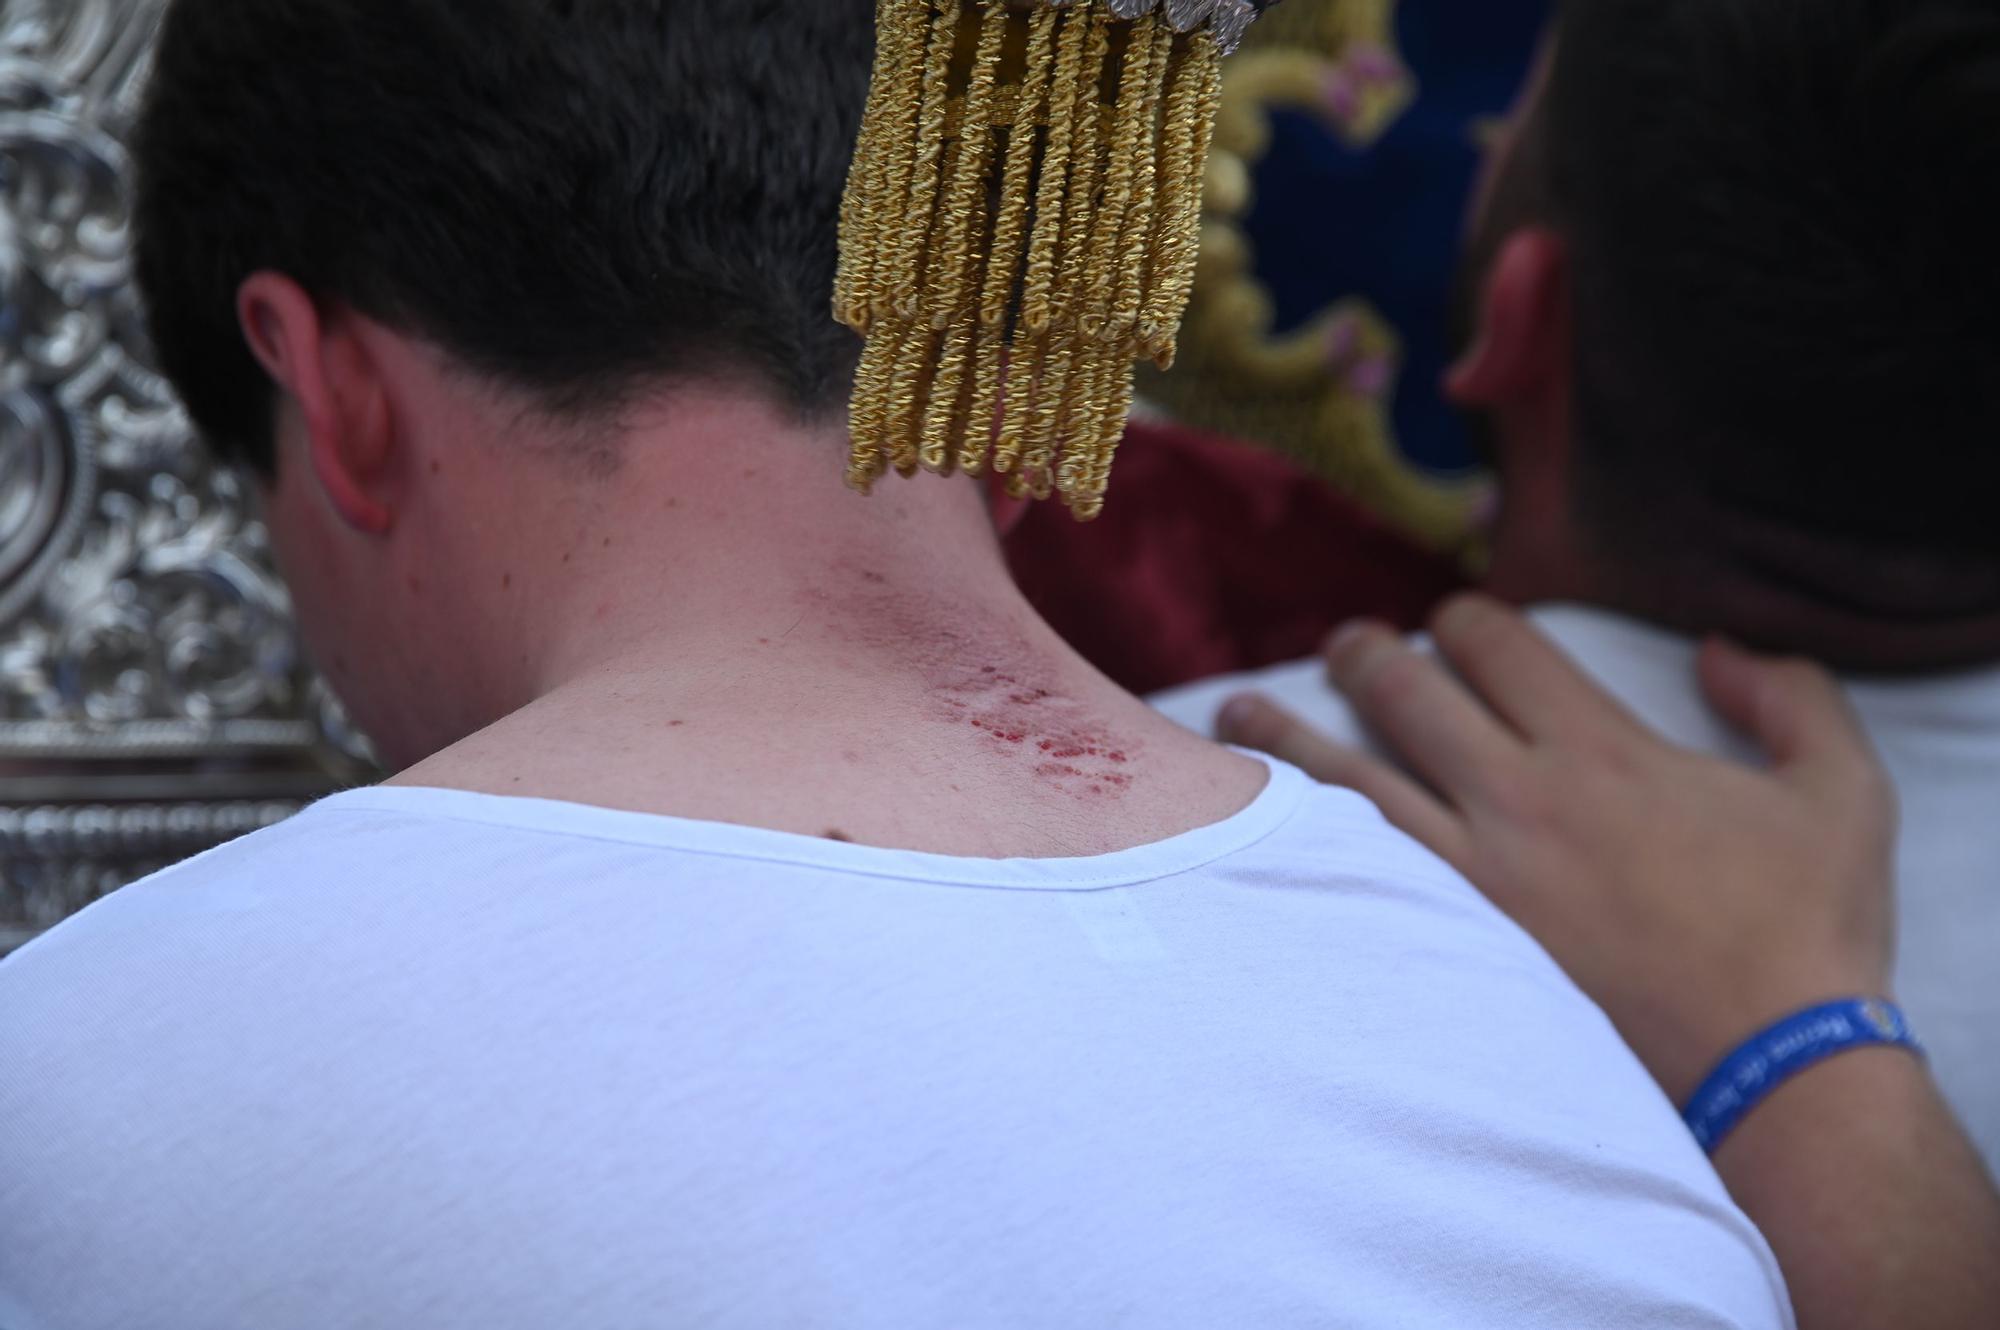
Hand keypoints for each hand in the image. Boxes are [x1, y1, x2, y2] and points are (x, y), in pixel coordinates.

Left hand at [1217, 594, 1896, 1104]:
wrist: (1771, 1077)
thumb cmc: (1806, 935)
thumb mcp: (1842, 792)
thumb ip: (1790, 696)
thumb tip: (1718, 647)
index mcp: (1602, 749)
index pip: (1496, 641)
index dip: (1467, 617)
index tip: (1457, 626)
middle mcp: (1519, 800)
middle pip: (1405, 691)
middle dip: (1366, 653)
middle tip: (1345, 646)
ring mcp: (1473, 880)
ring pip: (1345, 781)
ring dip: (1284, 736)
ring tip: (1234, 713)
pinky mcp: (1448, 953)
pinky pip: (1349, 878)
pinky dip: (1296, 844)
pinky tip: (1254, 834)